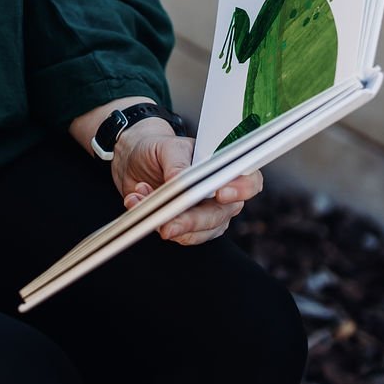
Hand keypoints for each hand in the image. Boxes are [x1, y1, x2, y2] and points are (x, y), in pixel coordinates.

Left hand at [114, 119, 262, 245]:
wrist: (134, 161)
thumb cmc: (158, 149)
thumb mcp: (166, 148)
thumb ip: (176, 164)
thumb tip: (180, 182)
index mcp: (224, 168)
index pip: (249, 181)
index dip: (242, 189)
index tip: (221, 194)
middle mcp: (221, 193)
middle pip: (221, 214)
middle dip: (193, 221)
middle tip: (168, 224)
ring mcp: (206, 213)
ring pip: (201, 232)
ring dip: (170, 223)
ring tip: (141, 201)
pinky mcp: (187, 227)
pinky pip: (180, 236)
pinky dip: (156, 224)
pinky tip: (138, 204)